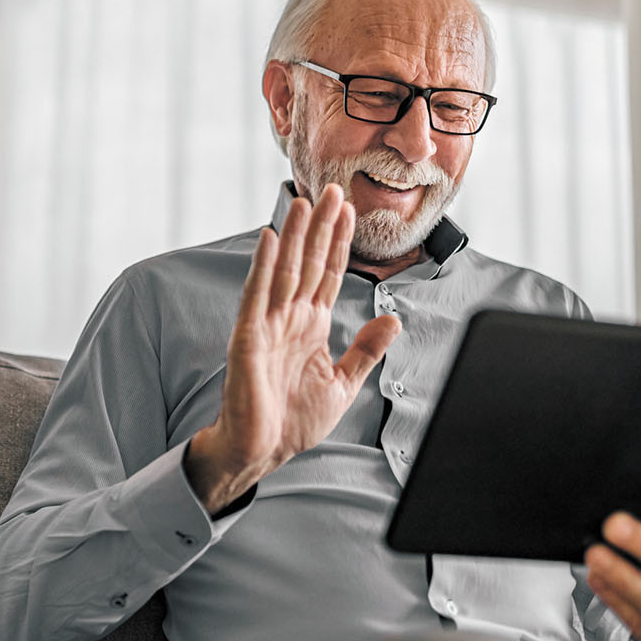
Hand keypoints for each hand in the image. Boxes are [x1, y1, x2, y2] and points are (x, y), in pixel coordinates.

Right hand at [184, 184, 401, 513]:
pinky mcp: (248, 337)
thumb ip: (366, 350)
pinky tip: (272, 238)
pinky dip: (264, 266)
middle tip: (334, 189)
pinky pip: (257, 294)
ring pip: (286, 270)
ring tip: (306, 201)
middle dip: (323, 226)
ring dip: (297, 235)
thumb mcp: (343, 384)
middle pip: (309, 262)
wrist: (261, 451)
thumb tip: (393, 320)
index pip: (329, 273)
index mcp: (312, 325)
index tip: (351, 209)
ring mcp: (267, 324)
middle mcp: (290, 318)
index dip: (340, 241)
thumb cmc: (292, 421)